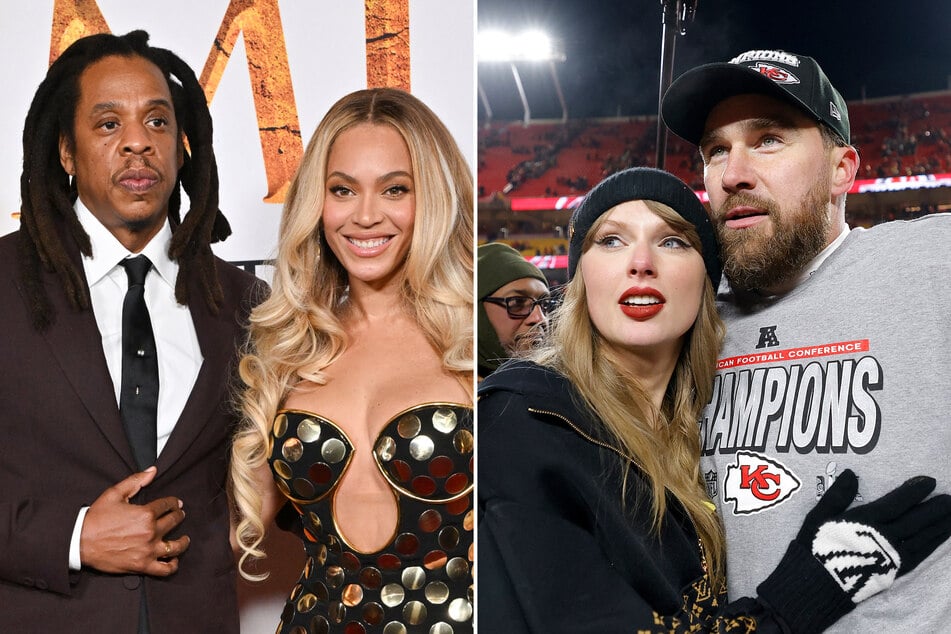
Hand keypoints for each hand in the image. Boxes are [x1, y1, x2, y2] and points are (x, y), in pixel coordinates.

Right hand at [79, 467, 189, 575]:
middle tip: (179, 515)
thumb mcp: (114, 494)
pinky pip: (164, 569)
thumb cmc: (96, 518)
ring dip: (184, 542)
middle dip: (179, 516)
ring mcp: (147, 550)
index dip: (174, 503)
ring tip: (185, 539)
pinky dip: (173, 565)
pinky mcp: (142, 565)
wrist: (80, 541)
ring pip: (176, 547)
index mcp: (145, 514)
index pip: (168, 505)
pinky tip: (174, 560)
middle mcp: (150, 532)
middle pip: (174, 522)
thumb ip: (136, 481)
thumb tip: (152, 471)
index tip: (176, 503)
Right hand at [798, 469, 950, 602]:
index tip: (930, 481)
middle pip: (915, 520)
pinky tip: (940, 537)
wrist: (817, 584)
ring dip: (939, 526)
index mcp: (865, 521)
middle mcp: (883, 537)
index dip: (914, 492)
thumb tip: (852, 473)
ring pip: (922, 538)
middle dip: (934, 509)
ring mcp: (891, 555)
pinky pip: (919, 555)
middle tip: (950, 498)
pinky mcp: (894, 571)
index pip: (896, 503)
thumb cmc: (816, 547)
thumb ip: (837, 495)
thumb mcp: (818, 516)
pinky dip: (932, 545)